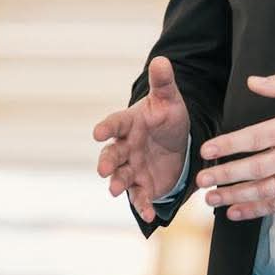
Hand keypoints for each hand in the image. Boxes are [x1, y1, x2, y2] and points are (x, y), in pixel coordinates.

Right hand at [93, 56, 190, 222]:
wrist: (176, 142)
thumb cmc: (167, 117)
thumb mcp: (169, 100)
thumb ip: (163, 83)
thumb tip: (161, 59)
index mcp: (129, 123)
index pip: (115, 124)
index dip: (107, 128)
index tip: (98, 133)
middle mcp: (126, 146)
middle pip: (112, 153)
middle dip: (107, 161)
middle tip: (102, 169)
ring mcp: (133, 167)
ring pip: (120, 176)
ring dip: (116, 183)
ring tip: (114, 190)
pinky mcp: (144, 185)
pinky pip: (141, 197)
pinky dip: (144, 206)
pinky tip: (151, 215)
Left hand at [196, 74, 274, 220]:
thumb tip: (252, 81)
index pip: (256, 137)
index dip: (229, 144)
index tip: (207, 150)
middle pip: (255, 167)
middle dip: (225, 174)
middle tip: (201, 180)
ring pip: (266, 189)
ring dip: (236, 196)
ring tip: (212, 200)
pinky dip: (258, 209)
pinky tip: (237, 212)